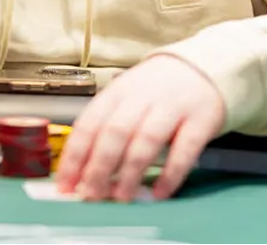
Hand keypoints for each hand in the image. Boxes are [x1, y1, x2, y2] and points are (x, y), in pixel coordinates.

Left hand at [55, 54, 224, 201]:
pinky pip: (184, 150)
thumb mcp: (125, 98)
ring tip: (121, 197)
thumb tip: (81, 172)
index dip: (74, 156)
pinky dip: (170, 174)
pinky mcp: (200, 120)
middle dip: (98, 167)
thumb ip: (106, 129)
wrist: (201, 67)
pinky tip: (160, 193)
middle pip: (114, 133)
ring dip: (130, 173)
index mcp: (118, 91)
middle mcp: (142, 96)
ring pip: (145, 140)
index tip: (65, 184)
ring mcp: (172, 107)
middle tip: (90, 195)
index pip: (89, 124)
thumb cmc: (155, 91)